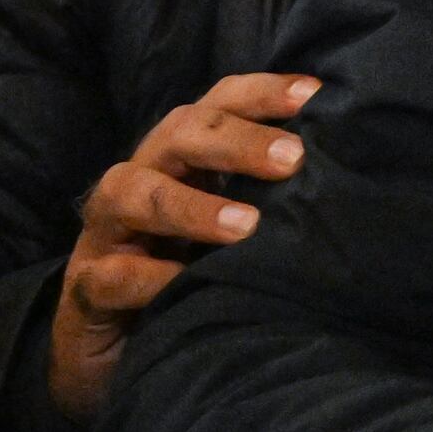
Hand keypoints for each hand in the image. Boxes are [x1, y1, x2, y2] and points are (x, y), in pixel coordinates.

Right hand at [45, 70, 315, 420]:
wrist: (114, 340)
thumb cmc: (187, 264)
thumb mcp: (232, 222)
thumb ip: (270, 191)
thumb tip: (344, 167)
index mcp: (181, 152)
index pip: (219, 101)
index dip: (263, 92)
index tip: (314, 96)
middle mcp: (142, 174)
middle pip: (181, 133)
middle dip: (237, 140)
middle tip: (292, 161)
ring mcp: (108, 229)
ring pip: (134, 192)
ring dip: (192, 206)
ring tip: (246, 225)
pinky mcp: (88, 283)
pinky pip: (112, 274)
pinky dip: (148, 278)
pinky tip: (183, 284)